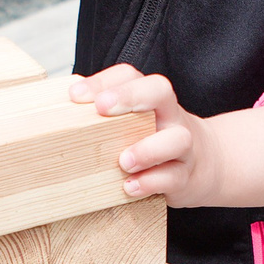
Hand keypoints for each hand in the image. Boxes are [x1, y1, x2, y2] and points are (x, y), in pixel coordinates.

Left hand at [73, 65, 220, 205]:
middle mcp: (170, 116)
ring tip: (123, 161)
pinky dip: (150, 183)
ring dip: (147, 149)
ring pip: (177, 139)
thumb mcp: (135, 122)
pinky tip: (129, 187)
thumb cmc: (155, 140)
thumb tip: (56, 112)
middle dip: (130, 96)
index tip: (76, 95)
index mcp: (152, 99)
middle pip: (161, 91)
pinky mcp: (185, 176)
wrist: (207, 165)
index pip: (132, 76)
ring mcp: (183, 146)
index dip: (104, 81)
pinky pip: (173, 178)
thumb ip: (105, 117)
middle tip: (101, 108)